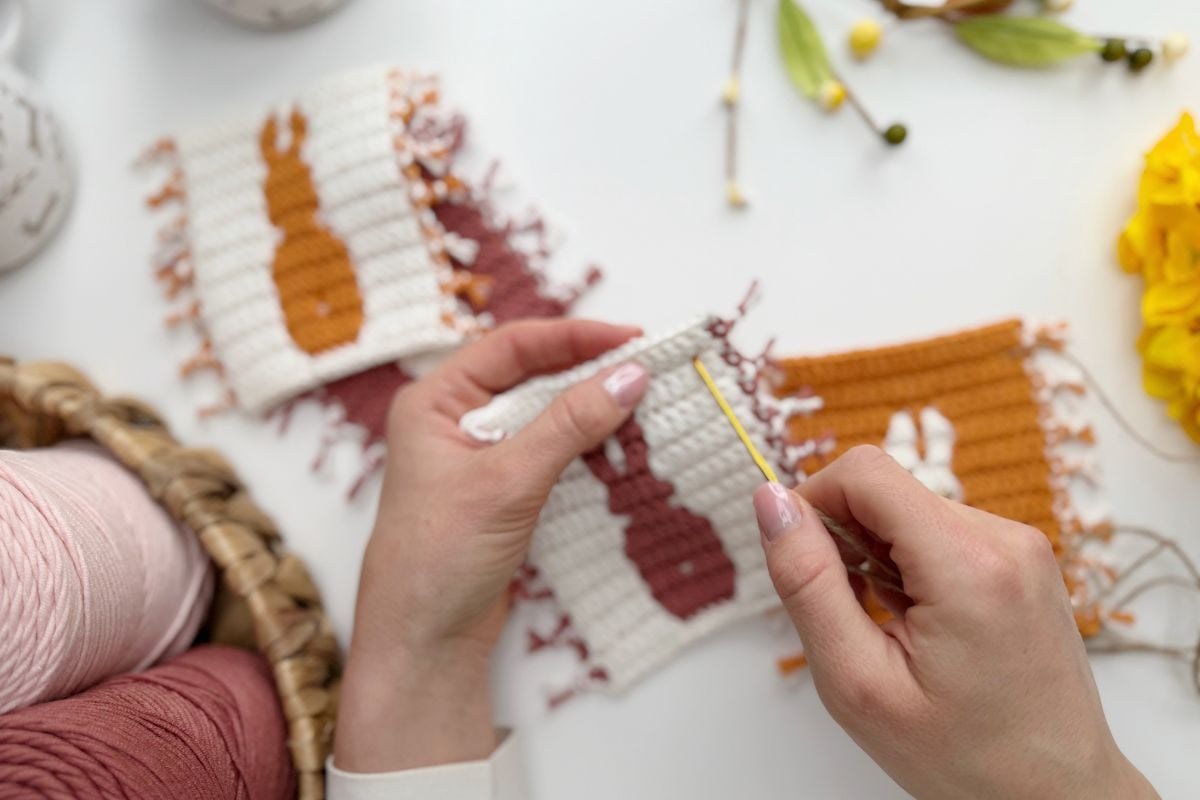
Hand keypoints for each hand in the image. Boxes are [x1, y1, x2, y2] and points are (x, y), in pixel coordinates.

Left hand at [335, 319, 648, 772]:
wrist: (423, 642)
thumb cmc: (440, 556)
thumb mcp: (508, 480)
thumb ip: (570, 424)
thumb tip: (630, 376)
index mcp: (434, 401)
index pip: (512, 347)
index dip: (574, 337)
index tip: (630, 339)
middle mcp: (453, 420)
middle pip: (530, 376)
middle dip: (586, 370)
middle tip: (646, 366)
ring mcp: (477, 458)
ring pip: (543, 415)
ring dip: (588, 408)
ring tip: (642, 401)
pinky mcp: (500, 492)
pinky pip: (548, 452)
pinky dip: (583, 445)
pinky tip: (617, 444)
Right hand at [753, 446, 1156, 799]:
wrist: (1057, 796)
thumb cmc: (963, 757)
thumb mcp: (857, 681)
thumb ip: (808, 583)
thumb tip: (771, 502)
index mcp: (969, 565)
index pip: (865, 472)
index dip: (813, 501)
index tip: (801, 562)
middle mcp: (1005, 539)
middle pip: (887, 490)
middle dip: (846, 539)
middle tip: (847, 616)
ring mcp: (1022, 546)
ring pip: (910, 510)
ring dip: (877, 555)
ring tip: (888, 629)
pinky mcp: (1023, 559)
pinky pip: (941, 530)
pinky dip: (910, 565)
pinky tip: (917, 624)